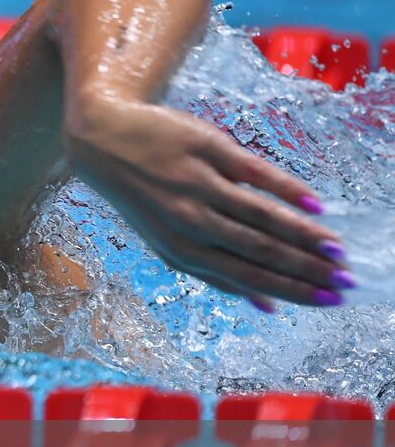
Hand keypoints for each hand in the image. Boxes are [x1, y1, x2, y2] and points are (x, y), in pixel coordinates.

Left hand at [64, 97, 351, 309]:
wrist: (101, 138)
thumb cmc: (143, 196)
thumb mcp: (168, 242)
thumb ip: (215, 273)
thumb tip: (267, 308)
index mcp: (180, 250)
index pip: (247, 277)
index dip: (292, 290)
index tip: (329, 301)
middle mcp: (188, 221)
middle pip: (259, 250)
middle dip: (307, 269)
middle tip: (346, 281)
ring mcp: (196, 184)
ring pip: (260, 215)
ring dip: (304, 235)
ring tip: (337, 249)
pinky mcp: (205, 148)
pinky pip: (253, 172)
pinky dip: (285, 189)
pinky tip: (314, 204)